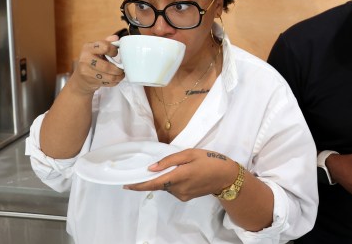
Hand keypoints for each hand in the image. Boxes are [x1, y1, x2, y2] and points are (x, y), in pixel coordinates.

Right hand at [68, 35, 124, 93]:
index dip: (114, 51)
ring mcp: (86, 71)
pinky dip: (114, 82)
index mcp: (88, 47)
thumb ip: (107, 43)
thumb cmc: (92, 60)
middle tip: (122, 69)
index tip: (116, 53)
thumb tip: (116, 38)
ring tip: (121, 75)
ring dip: (118, 77)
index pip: (105, 47)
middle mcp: (85, 59)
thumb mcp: (97, 49)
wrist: (80, 78)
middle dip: (118, 69)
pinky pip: (107, 83)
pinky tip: (114, 79)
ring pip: (109, 77)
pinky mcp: (89, 81)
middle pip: (107, 66)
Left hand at [124, 149, 238, 201]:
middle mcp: (178, 189)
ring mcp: (182, 195)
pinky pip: (173, 189)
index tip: (125, 184)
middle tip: (150, 168)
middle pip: (158, 185)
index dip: (138, 184)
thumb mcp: (190, 154)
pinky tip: (182, 174)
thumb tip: (151, 168)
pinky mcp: (185, 198)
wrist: (226, 177)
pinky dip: (172, 182)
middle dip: (152, 178)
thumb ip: (170, 160)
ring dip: (164, 178)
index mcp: (179, 176)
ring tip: (177, 167)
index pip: (153, 183)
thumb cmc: (210, 161)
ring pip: (166, 186)